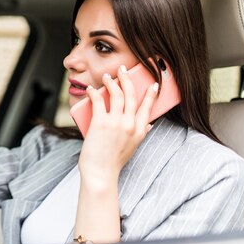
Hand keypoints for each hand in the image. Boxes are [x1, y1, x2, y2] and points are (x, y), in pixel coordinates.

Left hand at [78, 64, 157, 189]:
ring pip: (116, 94)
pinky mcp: (100, 122)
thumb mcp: (132, 147)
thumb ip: (140, 133)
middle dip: (127, 79)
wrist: (100, 173)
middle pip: (131, 95)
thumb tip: (148, 124)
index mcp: (139, 130)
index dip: (151, 94)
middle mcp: (129, 124)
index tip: (154, 83)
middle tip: (123, 69)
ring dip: (111, 82)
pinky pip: (98, 100)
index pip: (148, 107)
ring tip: (107, 77)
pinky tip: (90, 89)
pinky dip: (93, 92)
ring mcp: (115, 122)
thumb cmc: (113, 161)